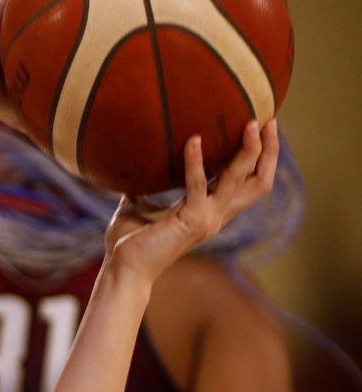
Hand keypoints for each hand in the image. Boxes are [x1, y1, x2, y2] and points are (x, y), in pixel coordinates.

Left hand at [104, 120, 279, 282]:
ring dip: (248, 151)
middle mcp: (216, 216)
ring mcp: (207, 219)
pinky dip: (195, 162)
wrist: (123, 270)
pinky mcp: (191, 221)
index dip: (262, 159)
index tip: (264, 130)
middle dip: (269, 151)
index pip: (250, 184)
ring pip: (240, 181)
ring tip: (250, 123)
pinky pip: (197, 185)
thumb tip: (134, 162)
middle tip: (268, 121)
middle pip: (259, 182)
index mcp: (211, 212)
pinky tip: (193, 140)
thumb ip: (146, 185)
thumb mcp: (139, 204)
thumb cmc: (129, 241)